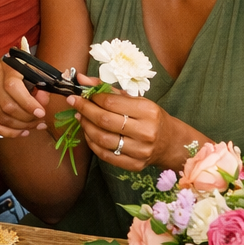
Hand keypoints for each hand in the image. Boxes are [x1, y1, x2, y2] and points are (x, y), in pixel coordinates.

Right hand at [0, 60, 51, 137]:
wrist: (9, 64)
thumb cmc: (25, 69)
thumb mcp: (36, 73)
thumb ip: (42, 87)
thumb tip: (41, 105)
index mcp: (7, 65)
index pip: (13, 87)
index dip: (28, 103)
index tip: (41, 113)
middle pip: (7, 106)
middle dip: (27, 119)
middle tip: (40, 121)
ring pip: (0, 117)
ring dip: (19, 127)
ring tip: (33, 127)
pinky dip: (6, 132)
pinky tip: (19, 132)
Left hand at [68, 87, 184, 171]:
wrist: (170, 142)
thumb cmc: (151, 117)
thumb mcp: (136, 99)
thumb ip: (109, 89)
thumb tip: (81, 79)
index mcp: (148, 111)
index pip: (111, 102)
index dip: (92, 97)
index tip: (80, 93)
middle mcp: (146, 131)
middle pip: (105, 120)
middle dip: (85, 109)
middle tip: (74, 102)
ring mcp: (140, 151)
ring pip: (102, 139)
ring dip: (86, 127)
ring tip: (80, 117)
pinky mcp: (134, 165)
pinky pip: (105, 155)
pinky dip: (92, 143)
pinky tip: (89, 133)